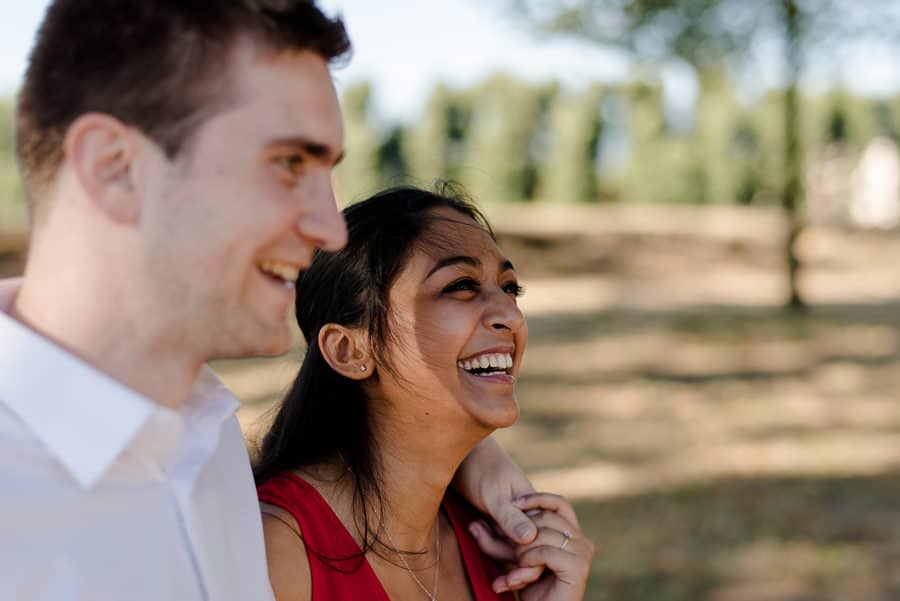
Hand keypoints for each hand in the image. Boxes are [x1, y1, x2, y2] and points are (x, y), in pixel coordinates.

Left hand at [454, 438, 541, 584]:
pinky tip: (473, 526)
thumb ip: (509, 516)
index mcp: (537, 509)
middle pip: (524, 551)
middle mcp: (531, 517)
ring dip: (490, 544)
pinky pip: (501, 543)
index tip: (492, 541)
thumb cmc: (482, 468)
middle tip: (475, 528)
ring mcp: (517, 520)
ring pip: (511, 549)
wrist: (466, 453)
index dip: (523, 558)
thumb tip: (530, 538)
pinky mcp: (503, 522)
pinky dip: (486, 541)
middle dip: (498, 549)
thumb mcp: (494, 493)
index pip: (538, 546)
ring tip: (473, 526)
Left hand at [501, 493, 593, 599]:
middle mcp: (582, 541)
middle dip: (522, 531)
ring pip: (543, 534)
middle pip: (547, 518)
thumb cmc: (532, 588)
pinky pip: (546, 552)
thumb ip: (510, 536)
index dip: (537, 499)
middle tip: (509, 548)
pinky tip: (524, 571)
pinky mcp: (578, 568)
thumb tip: (475, 524)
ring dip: (522, 550)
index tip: (513, 503)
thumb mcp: (520, 555)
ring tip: (517, 565)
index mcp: (573, 534)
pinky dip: (529, 560)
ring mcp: (583, 554)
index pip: (559, 503)